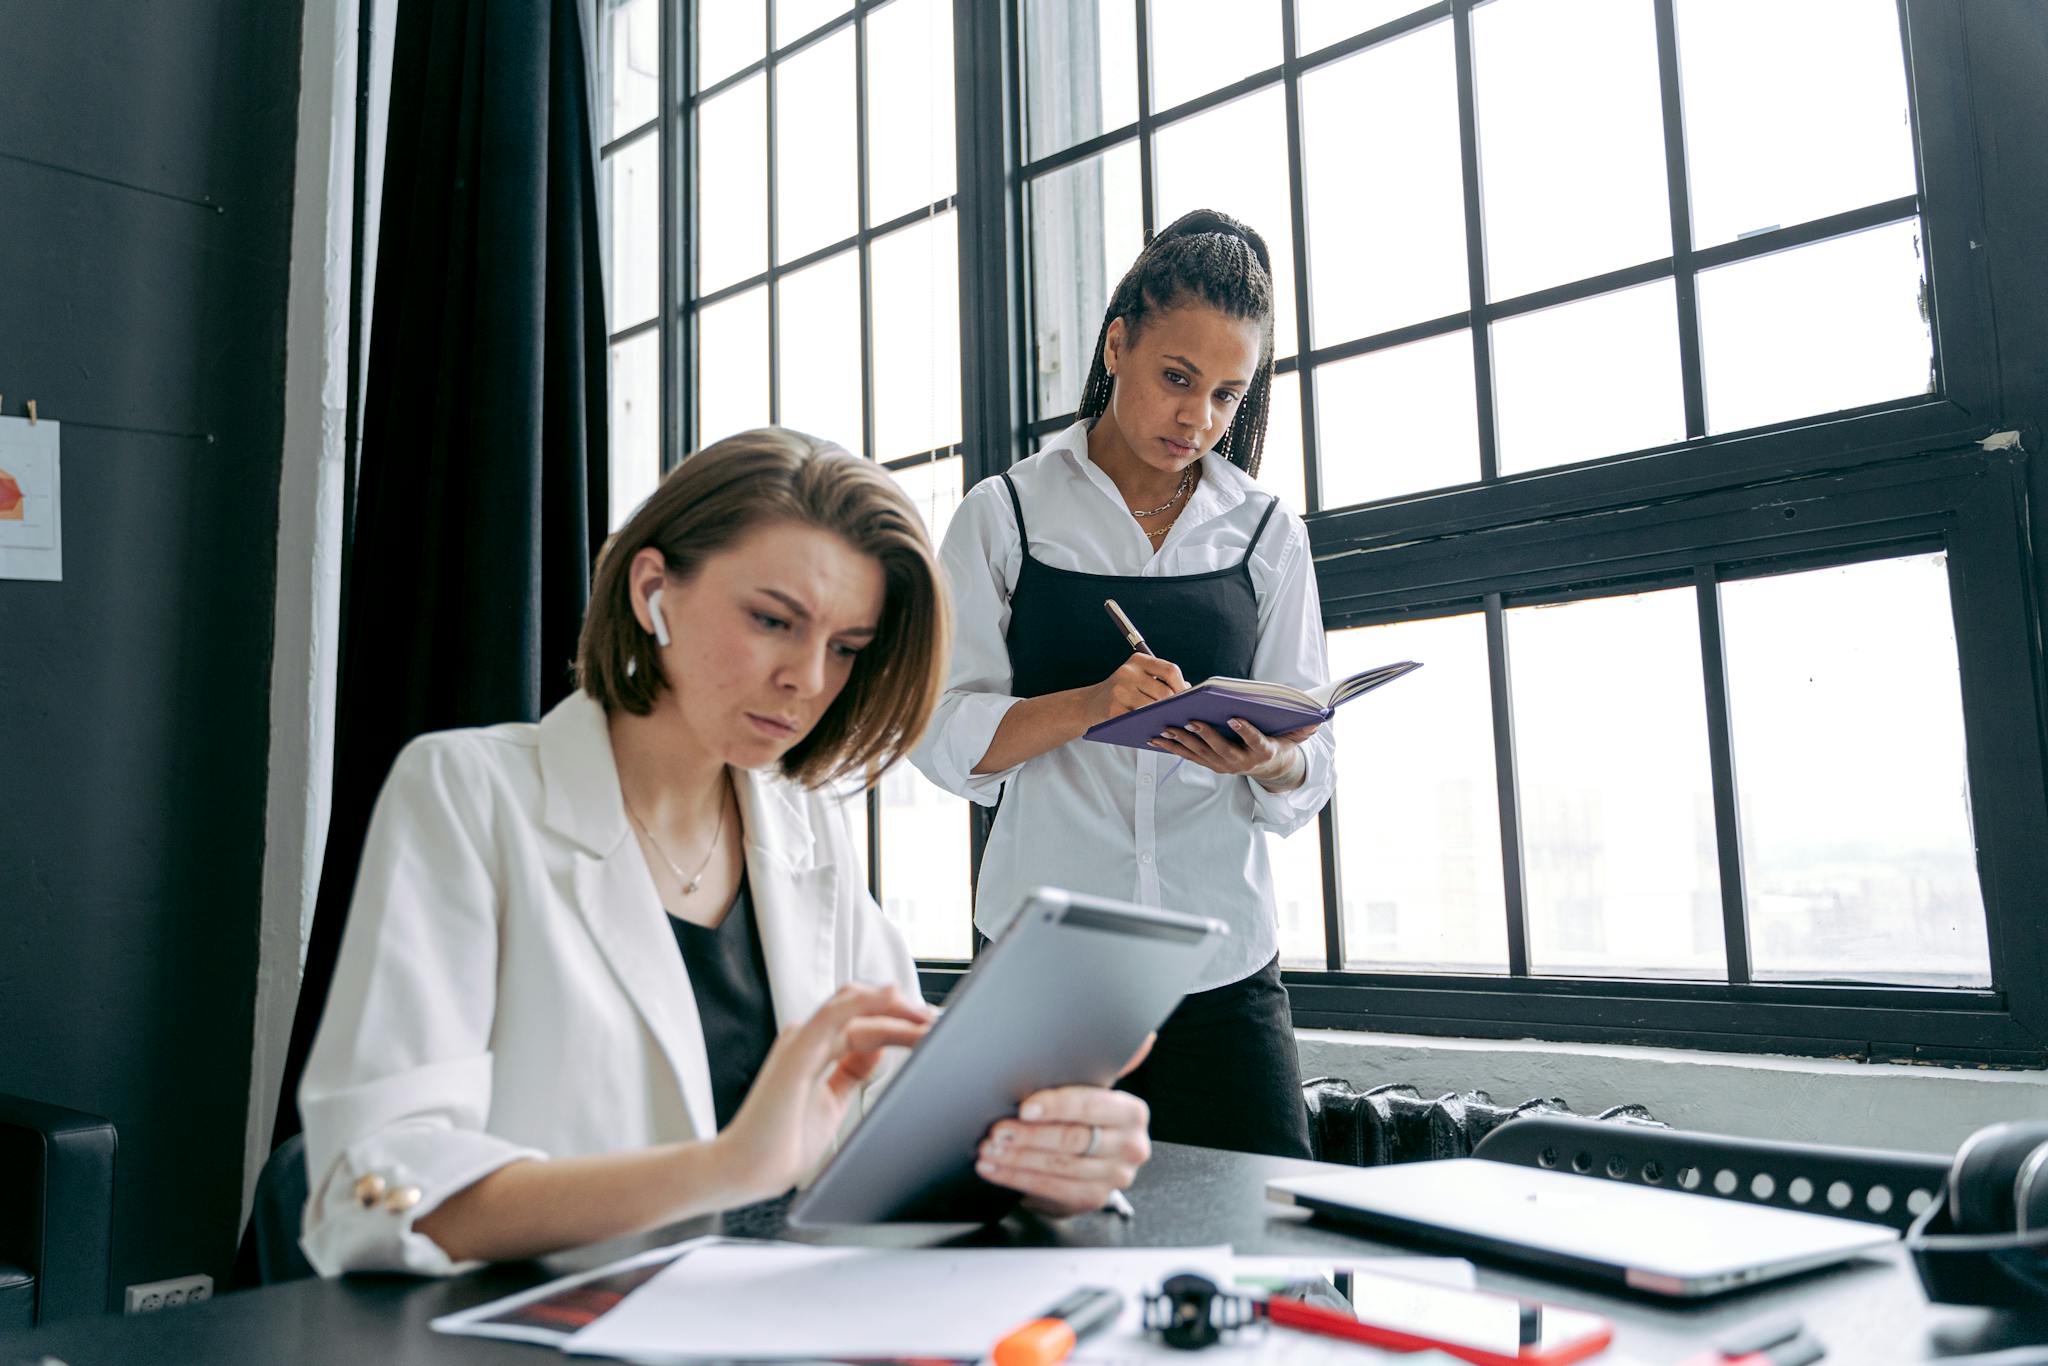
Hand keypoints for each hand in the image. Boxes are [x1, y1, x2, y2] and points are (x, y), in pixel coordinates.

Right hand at [712, 983, 932, 1203]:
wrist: (747, 1170)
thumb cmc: (781, 1143)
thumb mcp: (831, 1101)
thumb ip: (850, 1073)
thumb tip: (879, 1051)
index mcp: (814, 1048)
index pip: (863, 1020)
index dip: (899, 1020)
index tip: (929, 1029)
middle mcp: (807, 1039)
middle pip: (863, 1008)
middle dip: (903, 1010)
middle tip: (937, 1022)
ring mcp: (801, 1042)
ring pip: (855, 1006)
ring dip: (895, 1008)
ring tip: (926, 1018)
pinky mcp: (798, 1051)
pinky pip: (834, 1014)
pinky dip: (866, 1002)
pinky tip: (891, 998)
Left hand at [976, 1036, 1154, 1215]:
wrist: (1086, 1159)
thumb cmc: (1080, 1114)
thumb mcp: (1089, 1088)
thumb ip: (1101, 1064)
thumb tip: (1142, 1036)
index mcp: (1132, 1112)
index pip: (1091, 1105)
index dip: (1056, 1106)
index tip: (1024, 1107)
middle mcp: (1131, 1146)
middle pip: (1072, 1139)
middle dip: (1028, 1135)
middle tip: (997, 1131)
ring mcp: (1115, 1177)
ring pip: (1058, 1166)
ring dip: (1016, 1159)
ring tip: (989, 1149)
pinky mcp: (1093, 1199)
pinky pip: (1050, 1189)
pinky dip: (1016, 1178)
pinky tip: (994, 1169)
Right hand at [1090, 653, 1187, 722]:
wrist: (1090, 703)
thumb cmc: (1123, 691)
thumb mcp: (1140, 677)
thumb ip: (1162, 680)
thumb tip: (1189, 690)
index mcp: (1138, 661)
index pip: (1170, 670)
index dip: (1182, 686)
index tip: (1187, 698)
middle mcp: (1127, 672)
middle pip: (1164, 692)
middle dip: (1174, 705)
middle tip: (1179, 714)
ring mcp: (1119, 691)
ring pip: (1154, 708)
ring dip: (1163, 717)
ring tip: (1168, 721)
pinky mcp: (1114, 710)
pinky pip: (1140, 720)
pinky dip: (1149, 725)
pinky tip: (1152, 727)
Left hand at [1150, 720, 1318, 788]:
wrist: (1274, 768)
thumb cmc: (1282, 743)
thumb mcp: (1295, 736)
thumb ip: (1303, 728)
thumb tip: (1319, 719)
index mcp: (1264, 751)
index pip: (1256, 741)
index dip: (1246, 731)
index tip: (1234, 718)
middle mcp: (1242, 762)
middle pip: (1222, 749)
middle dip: (1205, 735)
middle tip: (1190, 721)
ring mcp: (1225, 766)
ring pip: (1201, 754)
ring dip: (1182, 742)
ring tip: (1166, 728)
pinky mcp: (1211, 765)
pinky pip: (1189, 756)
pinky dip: (1173, 747)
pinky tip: (1156, 738)